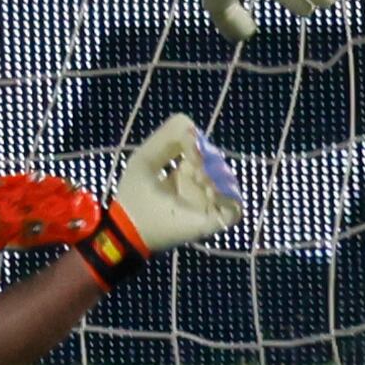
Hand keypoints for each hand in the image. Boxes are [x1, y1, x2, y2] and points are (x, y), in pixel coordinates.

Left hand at [109, 114, 242, 252]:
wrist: (130, 228)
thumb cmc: (136, 193)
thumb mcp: (146, 157)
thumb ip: (169, 137)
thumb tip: (200, 139)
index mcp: (185, 170)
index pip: (203, 146)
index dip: (197, 140)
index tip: (187, 146)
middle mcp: (199, 186)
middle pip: (219, 162)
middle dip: (210, 158)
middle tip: (196, 164)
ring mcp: (207, 204)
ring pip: (230, 183)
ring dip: (218, 176)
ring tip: (201, 180)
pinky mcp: (212, 221)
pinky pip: (235, 209)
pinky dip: (228, 197)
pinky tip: (210, 192)